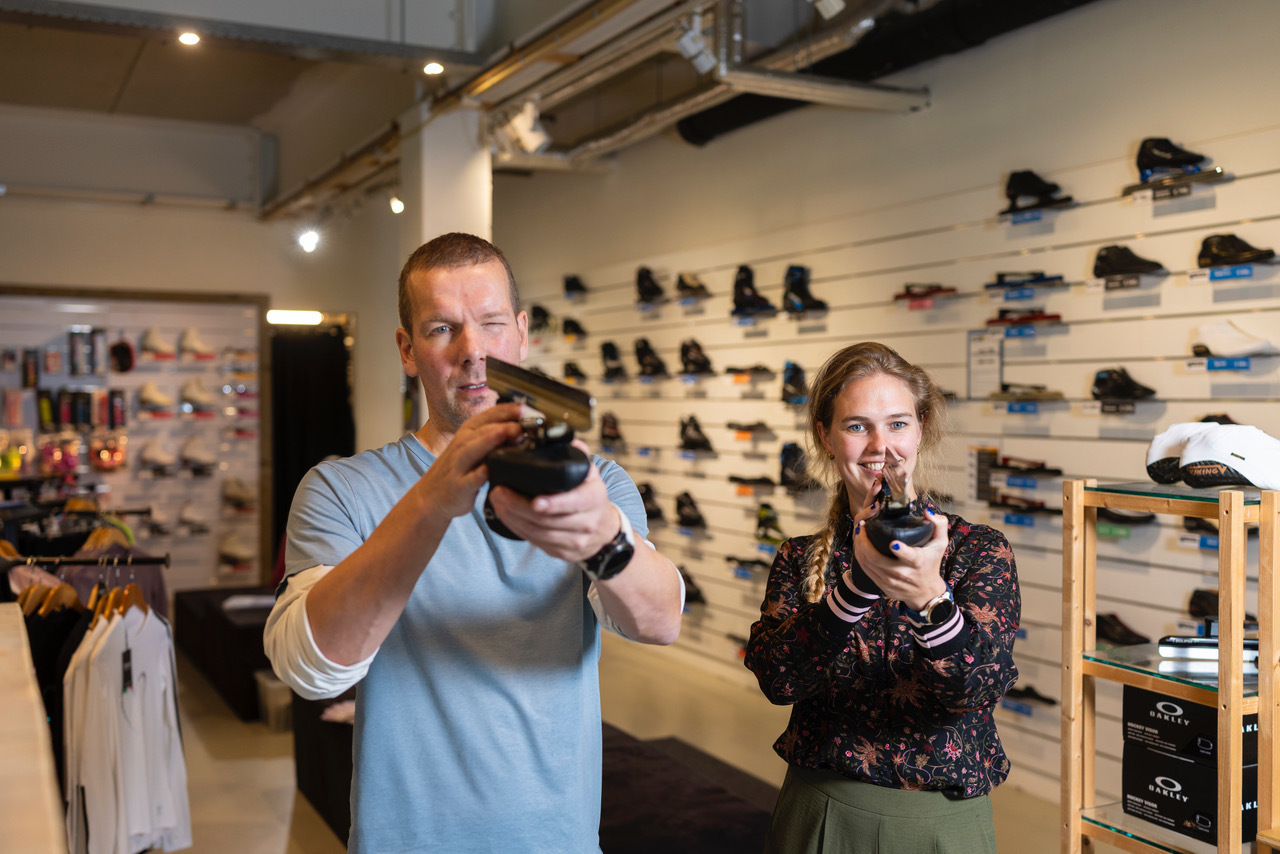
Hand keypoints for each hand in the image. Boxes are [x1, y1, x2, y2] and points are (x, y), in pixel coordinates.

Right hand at [414, 403, 524, 519]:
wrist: (431, 495)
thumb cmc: (458, 469)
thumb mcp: (473, 446)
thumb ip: (495, 437)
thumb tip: (524, 430)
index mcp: (469, 432)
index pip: (489, 415)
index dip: (507, 411)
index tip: (524, 408)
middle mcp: (463, 444)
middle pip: (483, 430)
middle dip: (503, 426)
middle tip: (521, 426)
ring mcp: (459, 465)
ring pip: (473, 450)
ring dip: (491, 440)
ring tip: (509, 435)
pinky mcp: (459, 486)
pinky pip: (469, 479)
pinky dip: (478, 475)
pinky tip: (488, 471)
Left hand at [486, 439, 618, 561]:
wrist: (604, 529)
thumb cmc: (591, 496)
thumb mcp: (591, 473)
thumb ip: (578, 454)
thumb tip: (565, 438)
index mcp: (594, 499)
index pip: (573, 503)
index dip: (553, 503)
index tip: (534, 500)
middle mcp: (587, 522)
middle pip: (547, 520)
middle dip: (518, 506)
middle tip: (499, 492)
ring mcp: (574, 541)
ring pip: (537, 533)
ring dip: (513, 517)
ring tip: (497, 501)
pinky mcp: (562, 553)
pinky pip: (535, 542)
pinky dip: (517, 528)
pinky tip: (506, 515)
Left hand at [851, 486, 949, 610]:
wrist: (925, 592)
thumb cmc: (931, 563)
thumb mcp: (940, 544)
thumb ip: (939, 525)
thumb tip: (927, 511)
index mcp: (918, 562)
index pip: (910, 557)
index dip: (901, 550)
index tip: (893, 542)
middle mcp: (903, 573)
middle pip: (877, 559)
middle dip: (865, 541)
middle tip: (862, 526)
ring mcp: (891, 581)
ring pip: (868, 564)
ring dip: (860, 547)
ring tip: (859, 532)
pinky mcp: (882, 586)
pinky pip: (866, 570)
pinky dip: (860, 556)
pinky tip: (859, 545)